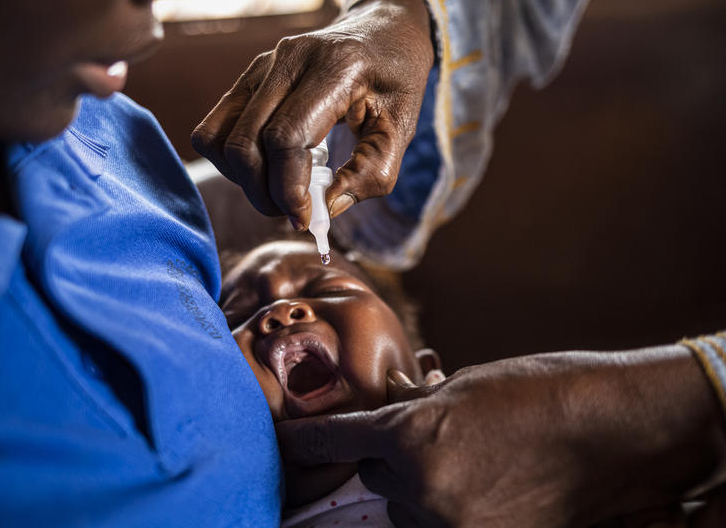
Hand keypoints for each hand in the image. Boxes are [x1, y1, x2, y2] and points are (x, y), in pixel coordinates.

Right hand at [191, 0, 433, 229]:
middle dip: (263, 193)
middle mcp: (290, 58)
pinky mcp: (248, 76)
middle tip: (294, 212)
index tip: (306, 217)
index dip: (288, 188)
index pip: (286, 137)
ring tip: (279, 191)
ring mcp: (262, 64)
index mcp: (335, 67)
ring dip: (242, 180)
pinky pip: (215, 128)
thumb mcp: (403, 128)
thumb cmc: (395, 80)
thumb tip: (327, 209)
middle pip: (245, 143)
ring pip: (220, 138)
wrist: (382, 31)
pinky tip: (264, 169)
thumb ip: (372, 173)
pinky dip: (230, 161)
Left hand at [277, 347, 725, 527]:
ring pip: (407, 509)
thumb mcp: (465, 389)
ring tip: (470, 462)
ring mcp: (455, 525)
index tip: (288, 442)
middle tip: (431, 439)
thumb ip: (417, 413)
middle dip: (390, 461)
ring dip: (421, 489)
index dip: (308, 441)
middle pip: (375, 481)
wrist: (615, 429)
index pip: (338, 441)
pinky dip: (450, 508)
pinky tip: (486, 484)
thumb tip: (391, 427)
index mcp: (412, 435)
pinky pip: (442, 526)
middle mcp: (424, 489)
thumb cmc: (543, 391)